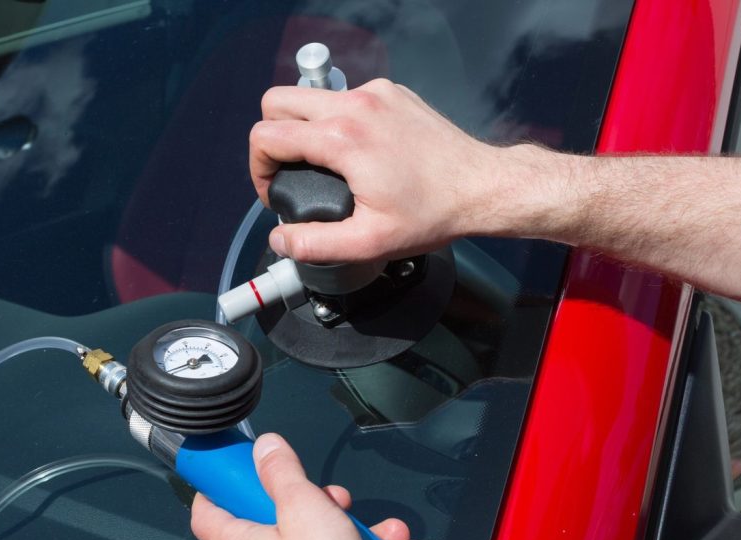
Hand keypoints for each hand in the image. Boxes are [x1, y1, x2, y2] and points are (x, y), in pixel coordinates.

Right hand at [250, 79, 570, 262]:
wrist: (481, 188)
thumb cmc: (433, 213)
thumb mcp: (368, 242)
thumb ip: (315, 244)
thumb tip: (280, 241)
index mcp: (342, 139)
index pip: (268, 135)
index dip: (259, 168)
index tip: (274, 190)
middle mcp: (356, 105)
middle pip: (279, 101)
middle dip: (271, 137)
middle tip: (287, 171)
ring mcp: (376, 94)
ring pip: (311, 95)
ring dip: (303, 126)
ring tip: (319, 163)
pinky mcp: (392, 93)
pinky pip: (346, 97)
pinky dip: (337, 119)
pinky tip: (355, 150)